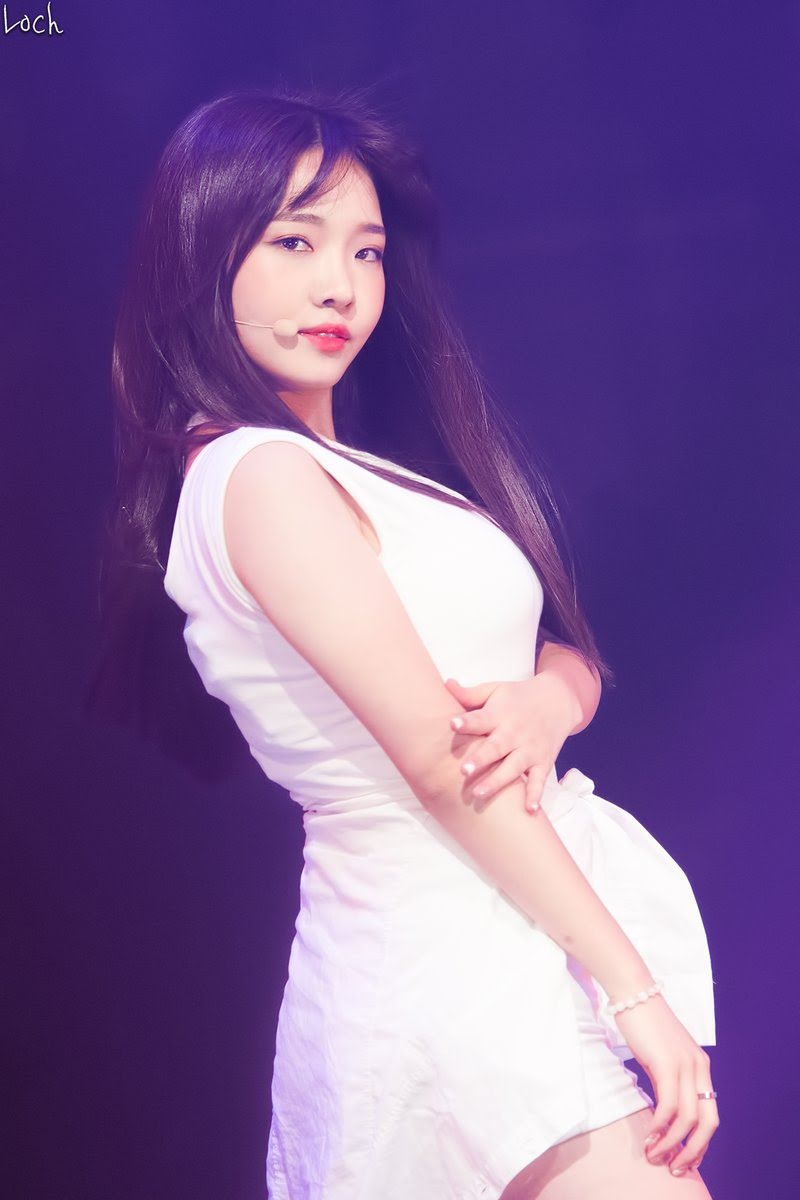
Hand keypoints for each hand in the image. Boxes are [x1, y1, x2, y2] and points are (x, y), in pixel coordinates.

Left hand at [444, 675, 580, 813]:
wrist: (558, 700)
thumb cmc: (518, 697)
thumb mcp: (496, 690)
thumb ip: (470, 694)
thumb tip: (446, 684)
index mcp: (500, 714)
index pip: (481, 717)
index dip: (467, 721)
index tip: (452, 724)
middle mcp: (515, 732)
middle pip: (496, 747)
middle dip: (480, 759)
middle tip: (463, 770)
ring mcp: (530, 749)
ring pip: (513, 768)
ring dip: (497, 781)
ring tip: (479, 794)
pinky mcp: (543, 762)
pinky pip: (539, 781)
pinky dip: (535, 795)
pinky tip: (529, 811)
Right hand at [614, 997, 719, 1175]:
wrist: (632, 992)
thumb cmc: (642, 1023)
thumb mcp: (662, 1056)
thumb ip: (668, 1080)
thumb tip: (664, 1113)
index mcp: (701, 1066)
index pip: (711, 1114)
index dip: (701, 1143)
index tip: (686, 1159)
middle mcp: (699, 1067)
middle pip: (708, 1123)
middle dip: (693, 1151)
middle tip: (675, 1167)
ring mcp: (685, 1065)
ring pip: (688, 1119)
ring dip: (672, 1144)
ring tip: (655, 1155)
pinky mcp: (667, 1063)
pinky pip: (669, 1106)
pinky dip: (660, 1127)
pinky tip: (649, 1135)